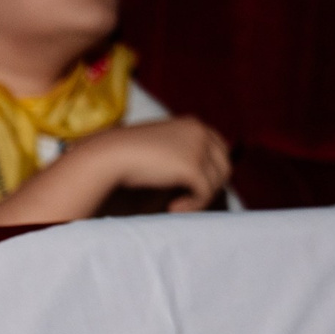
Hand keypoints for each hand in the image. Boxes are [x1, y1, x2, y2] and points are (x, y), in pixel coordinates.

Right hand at [71, 115, 230, 211]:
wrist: (110, 155)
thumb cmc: (126, 154)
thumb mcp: (159, 148)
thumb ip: (178, 154)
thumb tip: (194, 179)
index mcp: (193, 124)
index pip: (219, 148)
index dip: (211, 171)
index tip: (192, 189)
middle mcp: (200, 132)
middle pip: (224, 164)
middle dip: (210, 186)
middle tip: (188, 201)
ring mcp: (199, 148)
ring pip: (217, 181)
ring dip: (200, 198)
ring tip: (176, 207)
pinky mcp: (193, 167)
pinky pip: (205, 192)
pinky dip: (193, 205)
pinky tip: (172, 208)